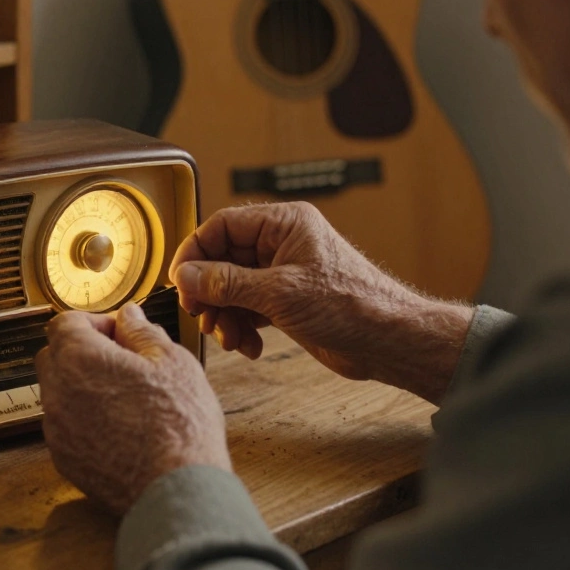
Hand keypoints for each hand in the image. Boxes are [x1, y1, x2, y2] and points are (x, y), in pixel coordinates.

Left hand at [35, 302, 231, 515]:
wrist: (176, 489)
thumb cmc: (179, 425)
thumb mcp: (172, 362)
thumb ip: (142, 332)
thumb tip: (129, 316)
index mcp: (80, 359)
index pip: (64, 322)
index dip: (93, 322)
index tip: (119, 334)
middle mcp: (58, 392)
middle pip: (55, 356)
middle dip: (83, 352)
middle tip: (122, 363)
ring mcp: (57, 430)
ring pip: (59, 394)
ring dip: (83, 388)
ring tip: (126, 399)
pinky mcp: (64, 460)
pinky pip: (66, 428)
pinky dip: (85, 421)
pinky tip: (120, 429)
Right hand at [170, 202, 473, 403]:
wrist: (389, 341)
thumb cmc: (354, 305)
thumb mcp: (279, 293)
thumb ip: (227, 283)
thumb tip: (188, 277)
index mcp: (284, 224)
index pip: (222, 226)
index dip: (196, 252)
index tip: (180, 281)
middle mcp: (282, 244)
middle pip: (223, 259)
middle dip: (210, 291)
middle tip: (201, 314)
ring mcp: (284, 274)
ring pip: (232, 288)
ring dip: (225, 315)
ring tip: (230, 337)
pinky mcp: (287, 302)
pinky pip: (248, 308)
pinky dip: (242, 327)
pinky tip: (250, 345)